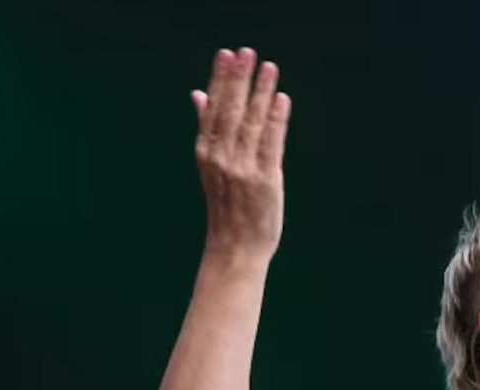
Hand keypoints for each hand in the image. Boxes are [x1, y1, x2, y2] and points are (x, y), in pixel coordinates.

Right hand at [192, 48, 291, 260]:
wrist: (235, 247)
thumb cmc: (226, 206)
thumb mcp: (210, 165)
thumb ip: (208, 127)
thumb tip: (197, 94)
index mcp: (206, 152)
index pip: (213, 108)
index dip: (220, 79)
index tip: (226, 55)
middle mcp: (221, 158)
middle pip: (230, 111)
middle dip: (239, 79)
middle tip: (246, 52)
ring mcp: (243, 169)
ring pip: (251, 123)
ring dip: (260, 93)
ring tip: (269, 68)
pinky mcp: (264, 180)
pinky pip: (271, 144)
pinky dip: (276, 120)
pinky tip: (281, 99)